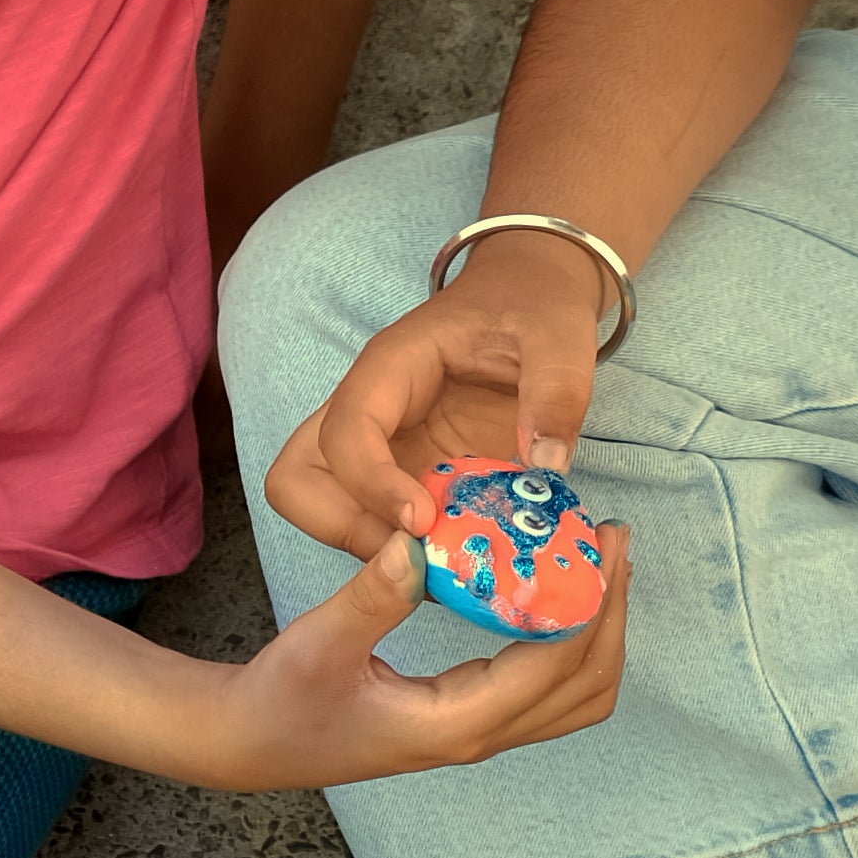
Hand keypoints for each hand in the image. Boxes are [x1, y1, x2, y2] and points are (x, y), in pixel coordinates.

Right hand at [180, 520, 631, 790]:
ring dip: (600, 633)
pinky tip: (556, 595)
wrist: (254, 743)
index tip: (600, 540)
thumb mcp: (319, 641)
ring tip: (598, 565)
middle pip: (586, 686)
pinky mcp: (470, 721)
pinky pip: (549, 692)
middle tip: (613, 541)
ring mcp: (478, 734)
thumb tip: (416, 542)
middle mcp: (479, 736)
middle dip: (612, 614)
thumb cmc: (282, 697)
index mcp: (455, 722)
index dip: (590, 602)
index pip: (553, 664)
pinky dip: (572, 645)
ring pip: (576, 697)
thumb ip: (371, 596)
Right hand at [261, 228, 606, 556]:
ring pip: (326, 507)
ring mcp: (384, 448)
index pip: (345, 430)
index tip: (422, 520)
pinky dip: (406, 552)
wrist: (531, 293)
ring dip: (369, 545)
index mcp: (393, 366)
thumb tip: (546, 467)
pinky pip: (379, 522)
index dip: (371, 484)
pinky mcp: (408, 474)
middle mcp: (371, 411)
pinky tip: (460, 559)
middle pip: (299, 478)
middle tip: (414, 554)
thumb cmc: (532, 304)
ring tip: (438, 564)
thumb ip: (557, 393)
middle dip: (343, 527)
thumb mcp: (558, 334)